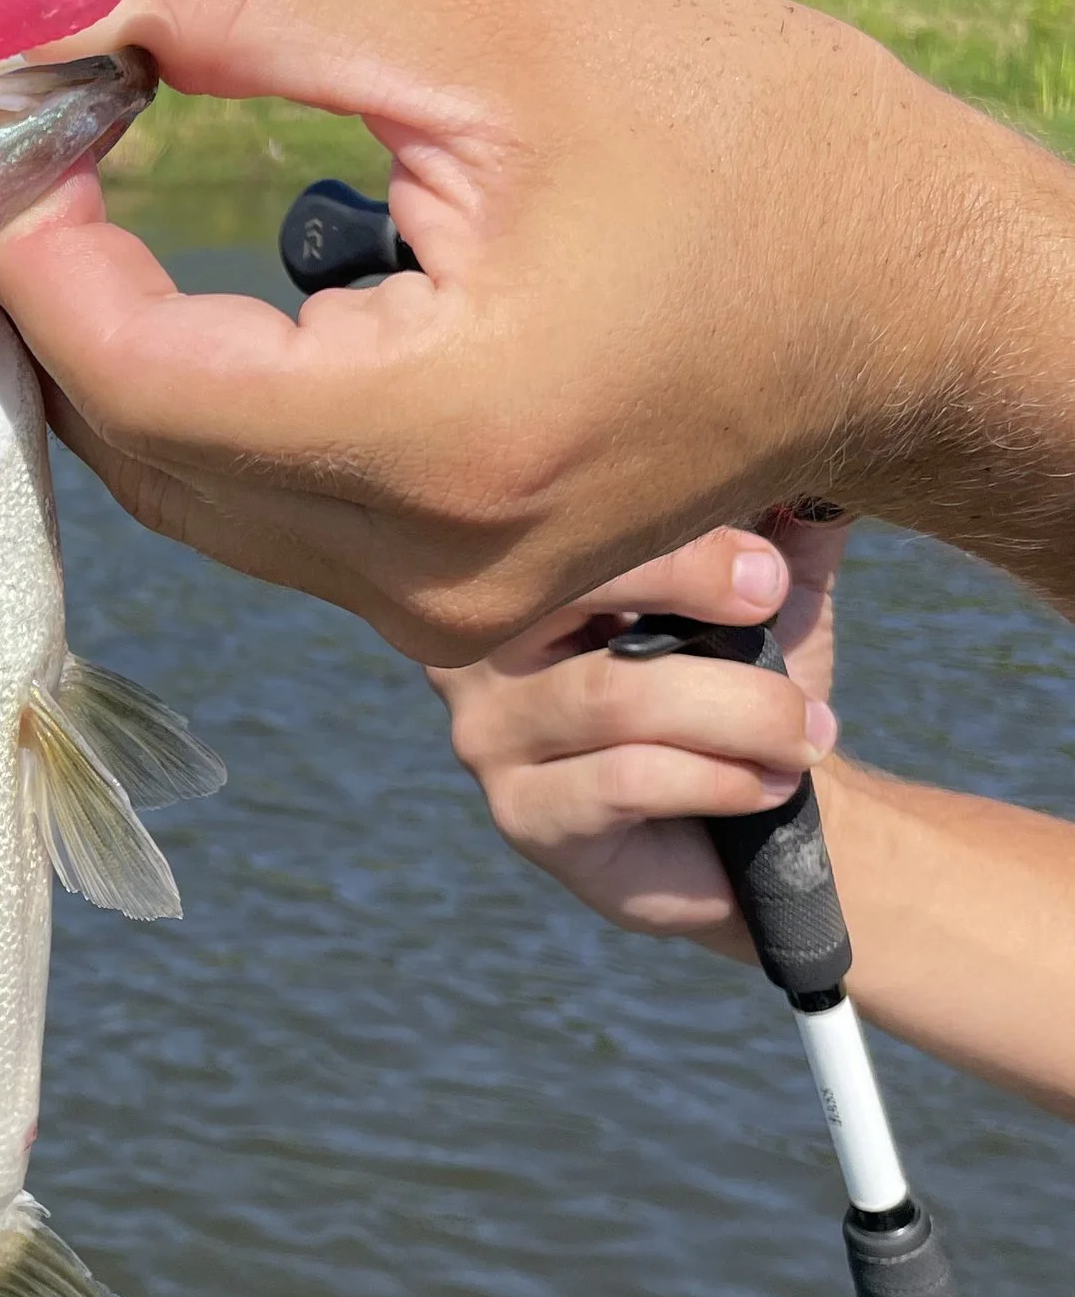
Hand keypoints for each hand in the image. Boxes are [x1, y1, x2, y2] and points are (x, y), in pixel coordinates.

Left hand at [0, 0, 1074, 662]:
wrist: (917, 311)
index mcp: (444, 442)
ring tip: (50, 179)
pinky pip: (251, 509)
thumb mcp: (505, 39)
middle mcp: (424, 569)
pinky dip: (177, 393)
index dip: (20, 238)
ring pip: (179, 490)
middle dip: (31, 285)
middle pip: (133, 445)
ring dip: (93, 342)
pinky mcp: (446, 602)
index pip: (133, 370)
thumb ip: (262, 10)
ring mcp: (434, 611)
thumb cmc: (764, 157)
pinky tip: (144, 277)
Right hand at [427, 516, 851, 949]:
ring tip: (807, 732)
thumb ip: (784, 526)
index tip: (767, 567)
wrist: (744, 834)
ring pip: (613, 695)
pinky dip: (720, 776)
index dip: (675, 535)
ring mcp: (488, 736)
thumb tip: (820, 463)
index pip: (571, 523)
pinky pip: (626, 778)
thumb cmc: (738, 700)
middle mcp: (476, 648)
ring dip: (739, 709)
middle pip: (565, 590)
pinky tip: (771, 783)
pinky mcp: (525, 817)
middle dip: (690, 589)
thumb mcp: (768, 599)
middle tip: (778, 612)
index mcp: (523, 574)